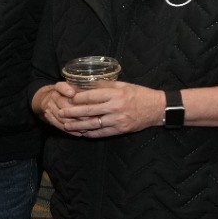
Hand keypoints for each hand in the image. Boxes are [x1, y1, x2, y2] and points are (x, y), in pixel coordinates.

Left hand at [42, 80, 165, 137]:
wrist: (157, 108)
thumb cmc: (139, 94)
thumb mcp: (123, 85)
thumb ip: (105, 86)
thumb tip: (86, 85)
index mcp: (116, 94)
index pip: (92, 96)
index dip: (78, 98)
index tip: (67, 98)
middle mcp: (116, 107)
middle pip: (89, 111)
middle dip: (72, 113)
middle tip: (60, 113)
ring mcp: (118, 120)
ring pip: (93, 124)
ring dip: (78, 126)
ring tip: (66, 125)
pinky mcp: (121, 130)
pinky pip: (102, 133)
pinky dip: (90, 133)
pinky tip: (81, 133)